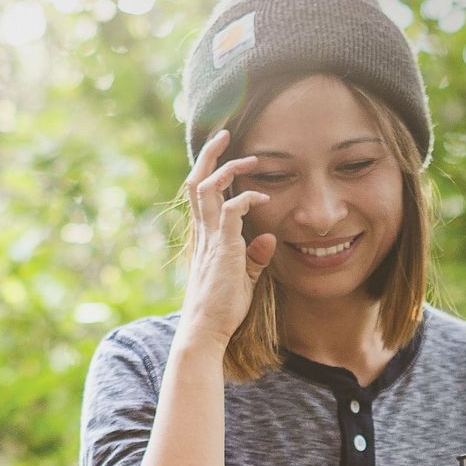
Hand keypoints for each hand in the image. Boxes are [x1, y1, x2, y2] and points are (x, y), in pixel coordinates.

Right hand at [178, 129, 274, 347]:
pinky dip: (246, 198)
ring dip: (227, 168)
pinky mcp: (223, 248)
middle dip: (209, 154)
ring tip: (249, 159)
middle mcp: (203, 232)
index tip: (224, 154)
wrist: (205, 330)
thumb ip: (254, 256)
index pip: (200, 193)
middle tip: (224, 134)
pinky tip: (264, 198)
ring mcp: (211, 239)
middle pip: (196, 181)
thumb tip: (269, 237)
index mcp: (205, 236)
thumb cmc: (222, 308)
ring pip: (208, 188)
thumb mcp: (243, 277)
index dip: (209, 169)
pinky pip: (230, 210)